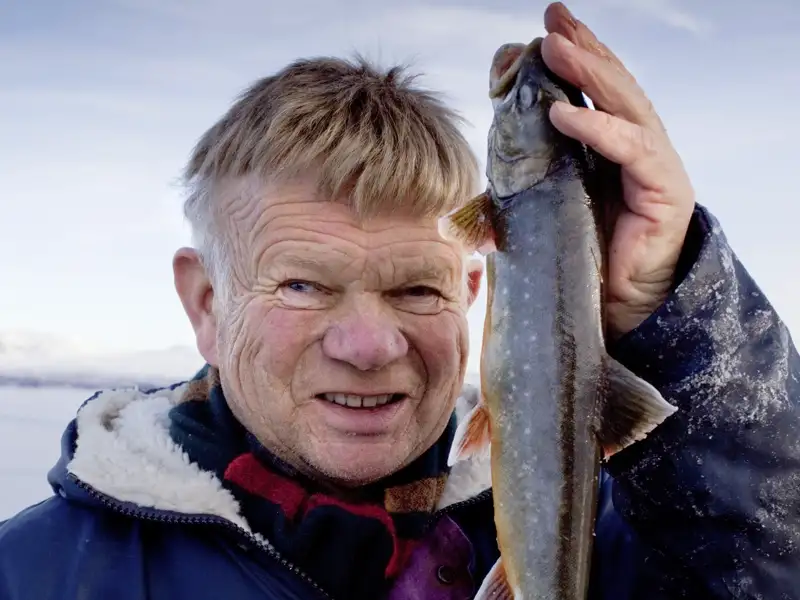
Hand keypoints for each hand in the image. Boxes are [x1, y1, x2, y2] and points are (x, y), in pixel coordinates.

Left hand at [541, 2, 695, 337]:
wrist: (620, 309)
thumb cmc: (585, 259)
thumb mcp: (545, 212)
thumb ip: (521, 189)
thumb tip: (469, 190)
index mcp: (610, 148)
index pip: (592, 91)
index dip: (573, 57)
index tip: (542, 28)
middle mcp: (636, 147)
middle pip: (611, 86)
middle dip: (581, 49)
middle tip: (552, 19)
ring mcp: (653, 165)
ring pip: (623, 105)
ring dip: (588, 73)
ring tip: (555, 48)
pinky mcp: (663, 191)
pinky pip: (631, 150)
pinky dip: (597, 129)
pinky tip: (565, 115)